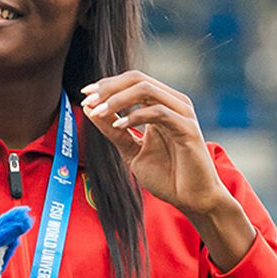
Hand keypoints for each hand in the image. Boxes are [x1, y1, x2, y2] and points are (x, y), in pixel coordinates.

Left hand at [80, 72, 257, 269]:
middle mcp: (173, 103)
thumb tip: (89, 108)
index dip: (107, 84)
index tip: (84, 94)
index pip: (131, 81)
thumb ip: (113, 130)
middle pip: (137, 78)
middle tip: (88, 100)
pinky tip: (119, 125)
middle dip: (109, 87)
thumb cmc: (167, 175)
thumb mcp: (131, 150)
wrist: (191, 199)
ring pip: (146, 89)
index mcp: (161, 104)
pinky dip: (135, 116)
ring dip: (117, 99)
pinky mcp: (187, 128)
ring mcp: (182, 113)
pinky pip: (158, 112)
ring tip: (98, 111)